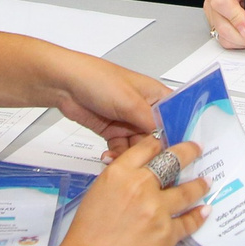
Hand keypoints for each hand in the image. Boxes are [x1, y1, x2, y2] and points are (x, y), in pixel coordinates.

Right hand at [0, 135, 208, 245]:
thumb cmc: (86, 237)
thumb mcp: (97, 194)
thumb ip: (119, 181)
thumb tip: (136, 176)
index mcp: (119, 174)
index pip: (148, 147)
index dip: (160, 144)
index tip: (168, 144)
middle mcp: (141, 187)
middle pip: (173, 160)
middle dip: (188, 152)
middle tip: (196, 150)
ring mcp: (157, 210)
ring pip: (188, 190)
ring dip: (199, 185)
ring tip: (205, 182)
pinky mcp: (168, 234)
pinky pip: (189, 221)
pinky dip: (198, 215)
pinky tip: (203, 211)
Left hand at [44, 55, 171, 158]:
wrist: (65, 84)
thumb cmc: (98, 80)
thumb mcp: (130, 101)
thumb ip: (151, 122)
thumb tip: (168, 139)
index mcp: (155, 95)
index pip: (176, 117)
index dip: (178, 136)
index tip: (179, 154)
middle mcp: (144, 109)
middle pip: (158, 137)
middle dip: (152, 152)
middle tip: (147, 165)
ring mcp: (128, 121)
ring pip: (139, 147)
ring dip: (132, 156)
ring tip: (124, 163)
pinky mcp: (113, 131)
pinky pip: (121, 149)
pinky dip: (117, 155)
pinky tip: (110, 157)